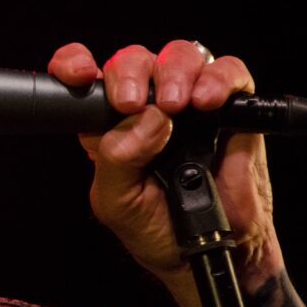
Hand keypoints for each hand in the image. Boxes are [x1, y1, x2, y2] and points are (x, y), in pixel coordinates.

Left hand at [48, 40, 282, 299]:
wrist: (212, 251)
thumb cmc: (157, 227)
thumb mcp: (118, 202)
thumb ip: (117, 159)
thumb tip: (143, 118)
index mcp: (107, 125)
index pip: (84, 79)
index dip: (75, 64)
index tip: (77, 73)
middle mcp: (146, 106)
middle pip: (133, 60)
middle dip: (128, 73)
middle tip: (131, 102)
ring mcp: (189, 102)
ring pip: (178, 55)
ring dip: (173, 72)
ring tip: (177, 106)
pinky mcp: (231, 107)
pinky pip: (229, 73)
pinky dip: (219, 79)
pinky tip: (209, 100)